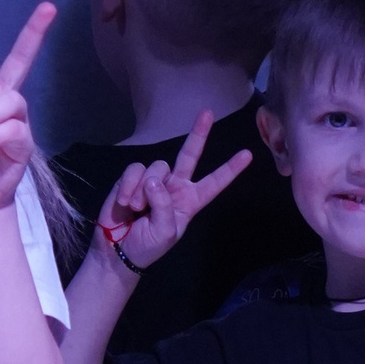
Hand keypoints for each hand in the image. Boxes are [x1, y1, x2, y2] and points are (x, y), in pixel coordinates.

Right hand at [96, 110, 251, 272]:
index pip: (214, 183)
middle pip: (189, 155)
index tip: (247, 155)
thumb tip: (153, 180)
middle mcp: (175, 186)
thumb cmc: (147, 246)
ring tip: (136, 209)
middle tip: (208, 112)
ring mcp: (153, 180)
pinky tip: (124, 202)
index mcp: (190, 201)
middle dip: (198, 134)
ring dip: (144, 191)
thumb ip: (164, 206)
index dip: (230, 169)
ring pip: (157, 167)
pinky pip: (135, 170)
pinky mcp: (132, 178)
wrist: (117, 250)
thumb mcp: (165, 232)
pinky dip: (129, 186)